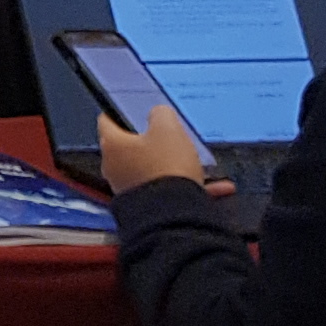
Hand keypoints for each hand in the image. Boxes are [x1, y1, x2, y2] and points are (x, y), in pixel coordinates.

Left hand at [95, 101, 225, 196]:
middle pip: (131, 147)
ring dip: (176, 167)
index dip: (119, 112)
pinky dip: (189, 187)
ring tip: (199, 164)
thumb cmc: (166, 168)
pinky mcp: (146, 205)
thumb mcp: (169, 130)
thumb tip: (158, 113)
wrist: (173, 214)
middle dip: (152, 142)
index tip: (130, 110)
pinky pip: (168, 191)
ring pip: (154, 170)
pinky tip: (217, 187)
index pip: (107, 121)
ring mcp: (129, 188)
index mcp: (113, 144)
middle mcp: (114, 167)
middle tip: (171, 137)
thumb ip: (161, 115)